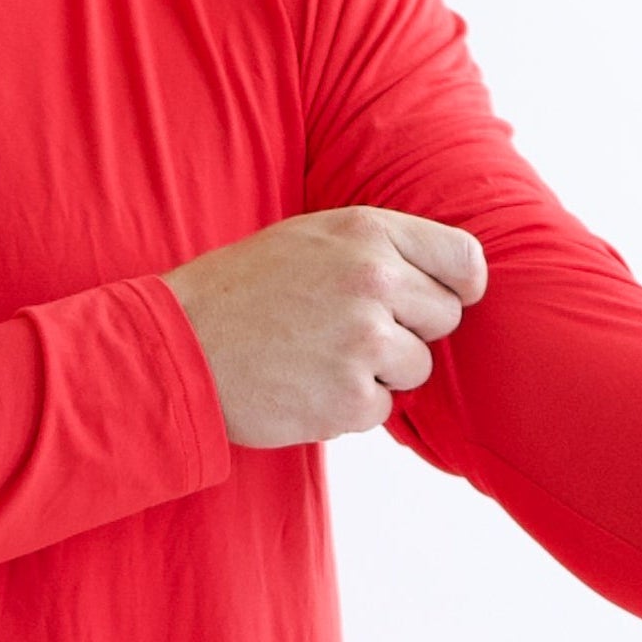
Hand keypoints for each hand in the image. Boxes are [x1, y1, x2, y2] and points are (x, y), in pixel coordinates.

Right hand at [159, 205, 486, 447]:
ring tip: (318, 357)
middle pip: (444, 318)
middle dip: (407, 331)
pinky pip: (382, 409)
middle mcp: (374, 280)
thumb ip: (379, 249)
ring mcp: (364, 340)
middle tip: (347, 332)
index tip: (443, 300)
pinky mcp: (350, 397)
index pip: (463, 260)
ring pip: (417, 367)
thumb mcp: (311, 238)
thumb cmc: (242, 291)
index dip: (459, 286)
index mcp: (367, 232)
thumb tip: (455, 281)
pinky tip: (304, 386)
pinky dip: (349, 406)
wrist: (178, 346)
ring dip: (378, 372)